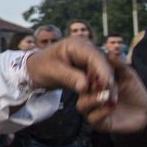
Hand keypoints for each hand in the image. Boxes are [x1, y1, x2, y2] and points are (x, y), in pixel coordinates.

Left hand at [26, 38, 146, 132]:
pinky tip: (103, 100)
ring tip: (110, 101)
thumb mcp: (52, 71)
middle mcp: (86, 50)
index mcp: (77, 45)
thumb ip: (69, 77)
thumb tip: (85, 87)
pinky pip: (98, 79)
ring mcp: (89, 60)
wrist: (34, 70)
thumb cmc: (40, 67)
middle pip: (103, 65)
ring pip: (103, 73)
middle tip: (112, 98)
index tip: (108, 86)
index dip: (103, 71)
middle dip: (107, 81)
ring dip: (106, 86)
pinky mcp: (89, 69)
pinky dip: (100, 88)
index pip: (95, 57)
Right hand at [77, 54, 146, 132]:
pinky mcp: (100, 123)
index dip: (88, 75)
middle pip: (80, 92)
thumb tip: (111, 53)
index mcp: (94, 84)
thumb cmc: (136, 92)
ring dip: (93, 100)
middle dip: (89, 88)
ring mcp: (94, 110)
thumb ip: (120, 65)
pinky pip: (93, 118)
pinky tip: (111, 107)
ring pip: (82, 106)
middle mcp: (91, 97)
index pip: (84, 78)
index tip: (96, 72)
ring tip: (106, 96)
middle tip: (101, 84)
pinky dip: (101, 112)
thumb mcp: (129, 76)